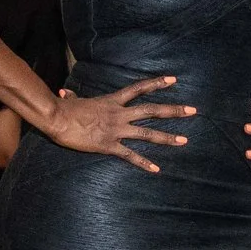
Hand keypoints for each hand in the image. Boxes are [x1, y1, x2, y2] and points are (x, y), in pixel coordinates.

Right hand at [46, 75, 192, 174]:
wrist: (57, 118)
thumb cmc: (63, 109)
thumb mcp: (72, 100)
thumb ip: (73, 97)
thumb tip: (65, 93)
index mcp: (112, 101)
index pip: (139, 88)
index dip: (157, 83)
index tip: (174, 80)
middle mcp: (119, 113)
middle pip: (152, 110)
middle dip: (174, 110)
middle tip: (193, 110)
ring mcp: (116, 129)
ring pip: (147, 133)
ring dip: (167, 137)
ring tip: (185, 141)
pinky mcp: (109, 145)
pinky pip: (130, 155)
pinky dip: (144, 163)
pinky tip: (157, 169)